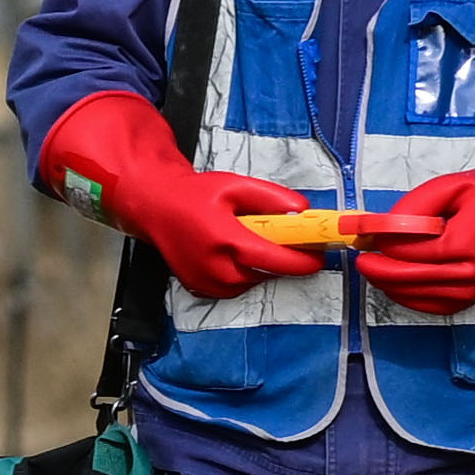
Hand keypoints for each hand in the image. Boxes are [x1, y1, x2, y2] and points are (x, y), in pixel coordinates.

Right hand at [35, 89, 323, 303]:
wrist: (155, 207)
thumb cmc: (196, 194)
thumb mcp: (236, 185)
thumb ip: (272, 198)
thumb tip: (304, 211)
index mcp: (226, 240)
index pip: (277, 260)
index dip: (303, 261)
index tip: (320, 254)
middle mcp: (217, 268)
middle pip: (267, 272)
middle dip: (281, 259)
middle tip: (285, 240)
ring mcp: (207, 282)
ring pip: (252, 281)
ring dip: (261, 266)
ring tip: (251, 241)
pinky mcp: (201, 289)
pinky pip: (236, 287)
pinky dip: (242, 273)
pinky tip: (233, 253)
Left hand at [354, 103, 474, 312]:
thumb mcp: (447, 188)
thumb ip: (411, 209)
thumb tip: (375, 229)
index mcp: (468, 246)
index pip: (410, 253)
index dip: (380, 245)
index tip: (362, 235)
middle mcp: (471, 275)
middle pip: (407, 278)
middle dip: (376, 268)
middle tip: (358, 255)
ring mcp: (470, 292)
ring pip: (411, 294)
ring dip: (385, 281)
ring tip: (372, 262)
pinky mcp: (466, 301)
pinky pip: (424, 304)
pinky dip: (402, 293)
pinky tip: (392, 277)